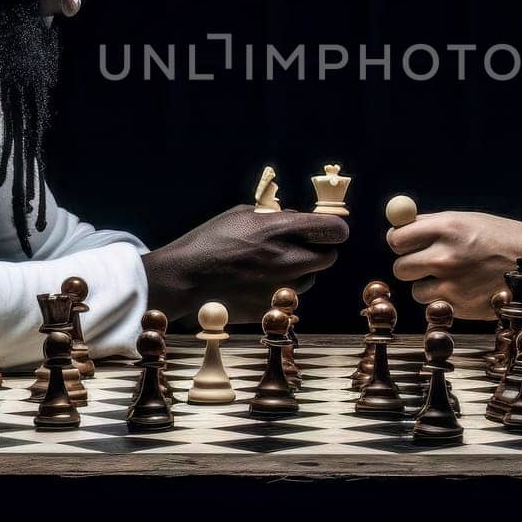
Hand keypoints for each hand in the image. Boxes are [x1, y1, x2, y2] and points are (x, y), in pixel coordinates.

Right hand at [143, 205, 348, 322]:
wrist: (185, 278)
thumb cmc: (210, 240)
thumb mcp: (242, 214)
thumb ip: (275, 217)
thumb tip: (299, 219)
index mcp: (279, 231)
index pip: (333, 230)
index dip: (335, 229)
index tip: (331, 230)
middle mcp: (286, 260)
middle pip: (328, 257)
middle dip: (319, 250)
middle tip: (303, 247)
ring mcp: (280, 287)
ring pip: (310, 279)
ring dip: (301, 271)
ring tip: (272, 264)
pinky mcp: (271, 307)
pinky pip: (289, 296)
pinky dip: (282, 288)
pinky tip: (259, 281)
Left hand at [386, 211, 521, 318]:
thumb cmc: (504, 239)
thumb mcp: (470, 220)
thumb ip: (433, 223)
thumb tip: (400, 223)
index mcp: (447, 228)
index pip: (397, 238)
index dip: (399, 241)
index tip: (405, 243)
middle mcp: (445, 256)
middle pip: (400, 266)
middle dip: (409, 264)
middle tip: (422, 262)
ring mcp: (451, 285)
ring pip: (415, 289)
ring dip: (427, 284)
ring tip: (452, 276)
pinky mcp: (460, 307)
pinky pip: (434, 305)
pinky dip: (443, 300)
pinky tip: (464, 289)